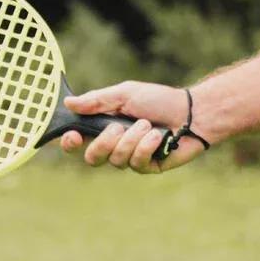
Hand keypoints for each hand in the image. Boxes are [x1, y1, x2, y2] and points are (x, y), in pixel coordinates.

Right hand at [58, 81, 211, 173]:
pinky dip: (146, 147)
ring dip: (132, 140)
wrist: (191, 113)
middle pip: (92, 157)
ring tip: (148, 125)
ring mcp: (130, 157)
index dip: (70, 142)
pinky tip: (158, 136)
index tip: (74, 137)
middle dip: (103, 143)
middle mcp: (114, 143)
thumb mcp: (125, 94)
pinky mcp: (147, 166)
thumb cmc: (158, 100)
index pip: (79, 140)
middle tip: (117, 128)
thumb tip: (68, 103)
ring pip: (115, 160)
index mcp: (104, 124)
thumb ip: (97, 100)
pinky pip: (136, 163)